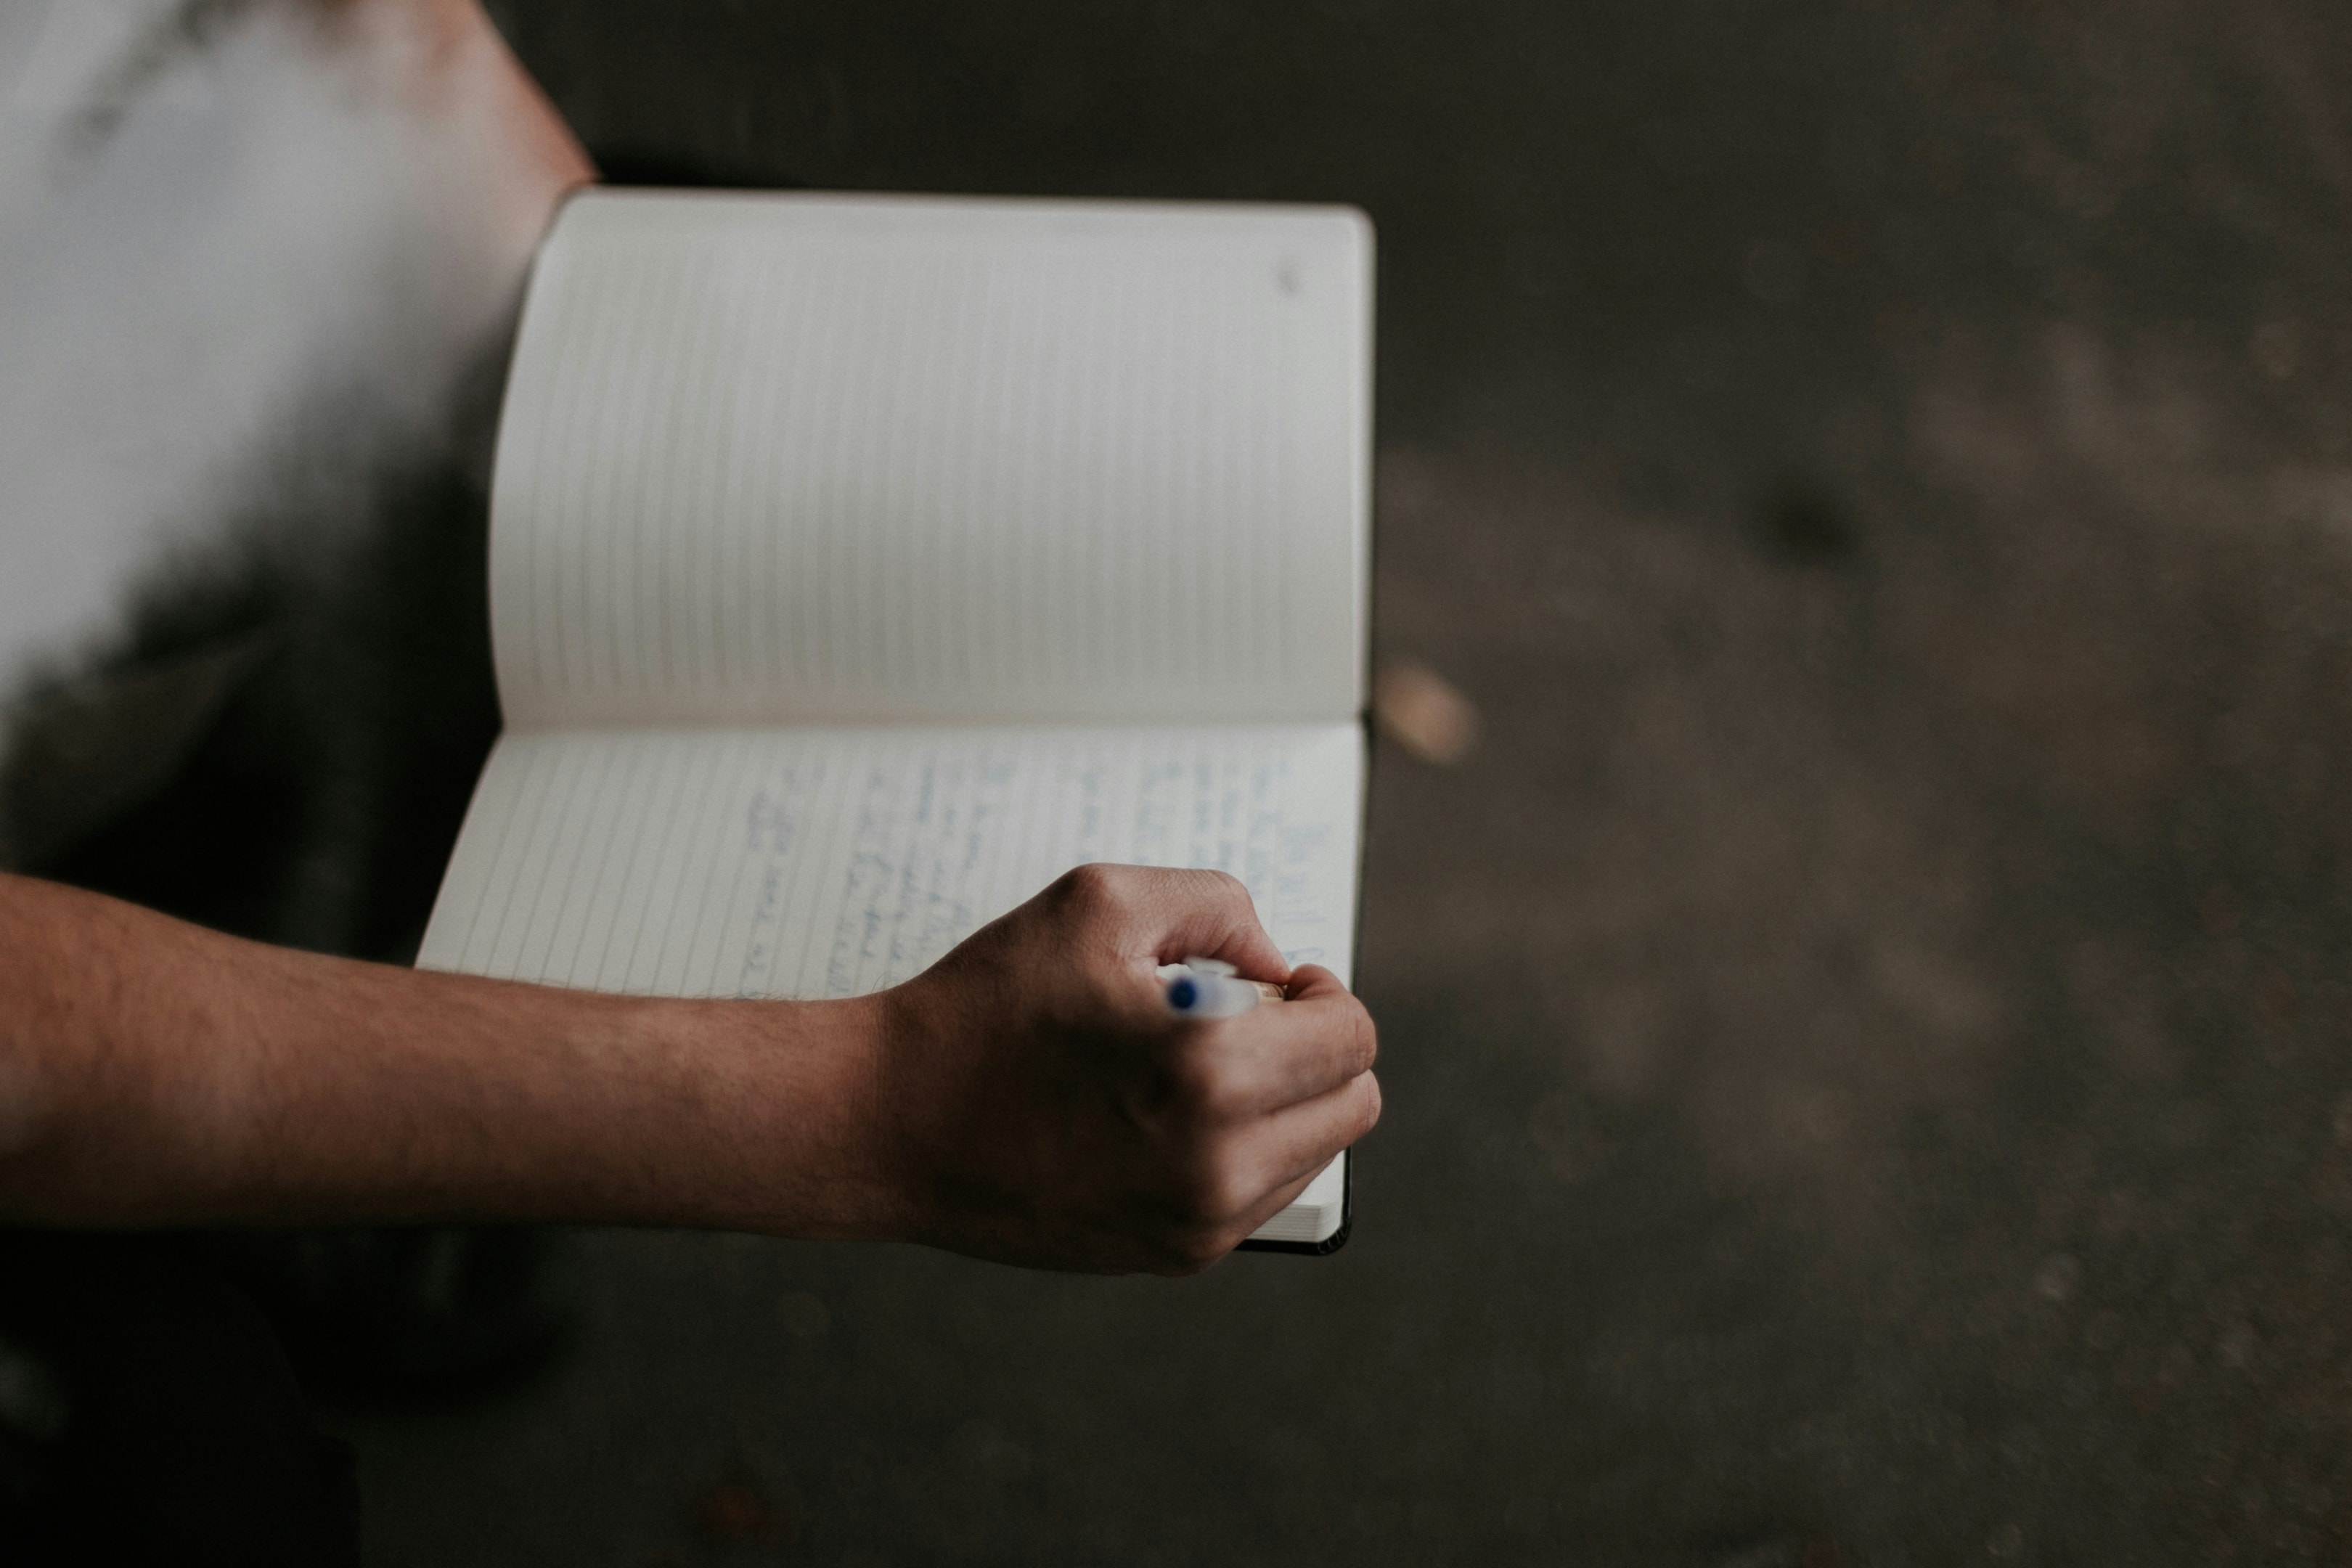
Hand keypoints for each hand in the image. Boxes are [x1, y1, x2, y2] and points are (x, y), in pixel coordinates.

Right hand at [869, 865, 1379, 1273]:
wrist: (889, 1122)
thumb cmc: (986, 1005)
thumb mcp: (1101, 902)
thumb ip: (1217, 908)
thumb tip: (1274, 966)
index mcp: (1211, 1070)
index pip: (1352, 1037)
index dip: (1321, 995)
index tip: (1272, 986)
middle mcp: (1217, 1163)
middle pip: (1352, 1103)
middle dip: (1314, 1050)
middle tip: (1244, 1021)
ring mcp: (1197, 1222)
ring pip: (1313, 1154)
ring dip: (1280, 1103)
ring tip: (1191, 1069)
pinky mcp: (1173, 1256)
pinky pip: (1258, 1195)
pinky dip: (1239, 1149)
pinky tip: (1164, 1115)